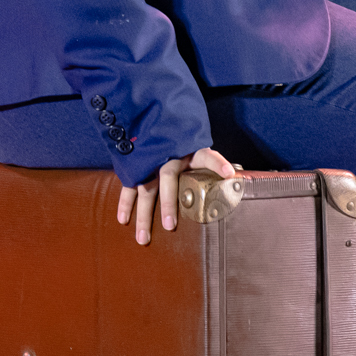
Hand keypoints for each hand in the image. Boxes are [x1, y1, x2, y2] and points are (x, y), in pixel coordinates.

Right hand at [116, 147, 236, 245]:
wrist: (151, 118)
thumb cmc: (180, 141)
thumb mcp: (196, 146)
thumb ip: (210, 162)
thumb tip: (232, 178)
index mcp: (189, 149)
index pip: (206, 155)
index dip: (217, 163)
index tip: (229, 174)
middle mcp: (168, 155)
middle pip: (168, 178)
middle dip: (167, 202)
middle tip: (169, 226)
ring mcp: (149, 160)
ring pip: (145, 188)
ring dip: (143, 214)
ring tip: (144, 238)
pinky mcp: (135, 165)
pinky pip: (129, 186)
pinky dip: (125, 203)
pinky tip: (123, 220)